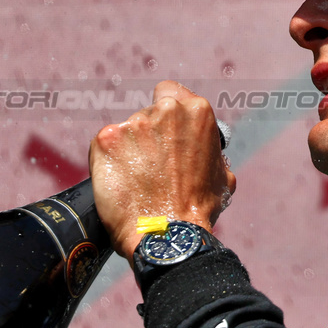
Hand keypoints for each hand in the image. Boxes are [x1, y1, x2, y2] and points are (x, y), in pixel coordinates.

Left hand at [90, 80, 235, 258]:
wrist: (166, 234)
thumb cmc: (197, 210)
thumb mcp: (222, 175)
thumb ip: (210, 151)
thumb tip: (206, 151)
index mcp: (196, 111)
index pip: (170, 92)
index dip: (166, 113)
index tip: (164, 131)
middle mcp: (165, 110)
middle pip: (148, 112)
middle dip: (148, 135)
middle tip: (152, 165)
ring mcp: (133, 123)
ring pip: (127, 131)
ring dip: (129, 151)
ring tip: (136, 181)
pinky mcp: (106, 139)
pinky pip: (105, 146)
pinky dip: (109, 162)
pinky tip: (120, 183)